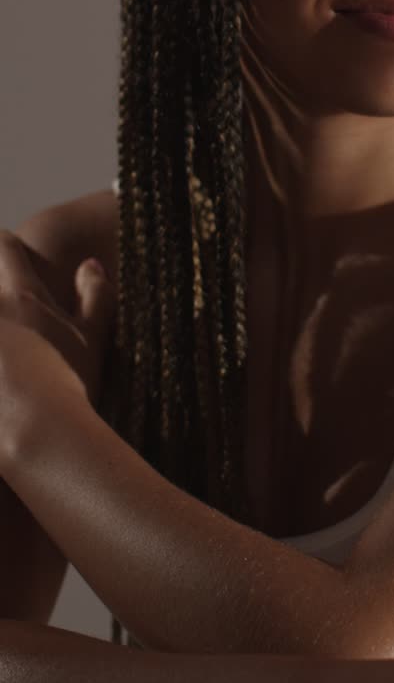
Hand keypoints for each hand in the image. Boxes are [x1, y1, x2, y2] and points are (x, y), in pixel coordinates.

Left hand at [0, 229, 115, 407]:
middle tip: (16, 320)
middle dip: (0, 294)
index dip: (8, 249)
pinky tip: (2, 384)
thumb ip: (95, 296)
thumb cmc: (70, 385)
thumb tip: (90, 265)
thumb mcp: (93, 339)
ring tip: (6, 355)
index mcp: (20, 295)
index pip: (3, 245)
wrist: (36, 437)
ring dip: (0, 333)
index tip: (15, 262)